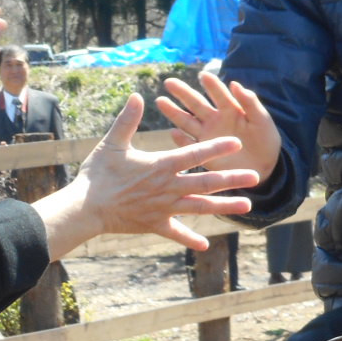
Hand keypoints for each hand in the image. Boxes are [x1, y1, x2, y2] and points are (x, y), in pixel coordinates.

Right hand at [38, 94, 258, 255]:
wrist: (85, 209)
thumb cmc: (97, 174)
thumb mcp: (112, 143)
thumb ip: (127, 120)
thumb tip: (136, 95)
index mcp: (160, 165)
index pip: (195, 154)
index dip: (217, 147)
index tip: (237, 144)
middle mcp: (168, 188)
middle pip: (206, 182)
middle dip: (233, 179)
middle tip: (256, 176)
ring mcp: (163, 208)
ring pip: (200, 207)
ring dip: (225, 206)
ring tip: (247, 206)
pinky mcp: (155, 225)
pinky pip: (176, 233)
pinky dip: (190, 239)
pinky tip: (206, 245)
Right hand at [155, 71, 280, 181]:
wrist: (265, 166)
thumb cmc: (266, 140)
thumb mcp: (262, 120)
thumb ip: (250, 103)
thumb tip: (235, 83)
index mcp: (230, 109)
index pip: (219, 94)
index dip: (212, 85)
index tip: (203, 75)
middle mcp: (215, 119)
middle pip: (196, 104)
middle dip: (183, 93)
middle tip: (169, 82)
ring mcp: (208, 136)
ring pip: (187, 121)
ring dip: (174, 112)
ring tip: (161, 101)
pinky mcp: (205, 153)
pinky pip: (190, 146)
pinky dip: (182, 141)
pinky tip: (173, 133)